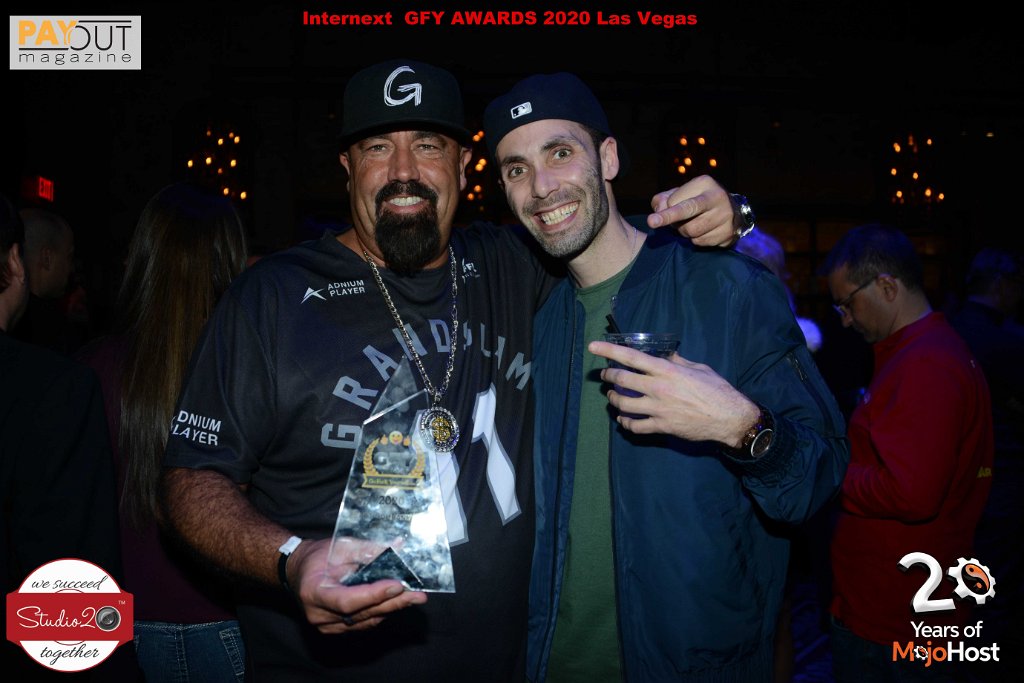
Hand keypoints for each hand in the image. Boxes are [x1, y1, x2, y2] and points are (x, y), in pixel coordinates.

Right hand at [289, 538, 427, 633]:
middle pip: (361, 614)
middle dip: (393, 603)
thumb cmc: (318, 556)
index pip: (347, 600)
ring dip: (392, 608)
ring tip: (414, 598)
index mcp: (314, 592)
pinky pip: (363, 623)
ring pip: (366, 621)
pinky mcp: (335, 629)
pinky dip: (381, 612)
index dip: (374, 595)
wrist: (298, 571)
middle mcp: (318, 615)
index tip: (397, 585)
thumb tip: (398, 546)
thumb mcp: (340, 546)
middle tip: (418, 596)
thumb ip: (368, 549)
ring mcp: (326, 626)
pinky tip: (398, 602)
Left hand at [589, 340, 758, 445]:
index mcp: (667, 370)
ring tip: (613, 396)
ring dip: (614, 399)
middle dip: (609, 376)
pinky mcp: (662, 426)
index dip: (609, 350)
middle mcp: (659, 388)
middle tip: (605, 375)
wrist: (729, 417)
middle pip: (622, 380)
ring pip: (624, 404)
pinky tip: (624, 420)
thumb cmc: (717, 390)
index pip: (631, 357)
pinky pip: (636, 426)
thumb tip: (666, 357)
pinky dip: (626, 423)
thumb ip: (678, 362)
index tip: (593, 346)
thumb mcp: (698, 368)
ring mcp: (658, 408)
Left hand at [648, 174, 737, 247]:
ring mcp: (725, 215)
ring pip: (692, 231)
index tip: (657, 217)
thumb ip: (664, 200)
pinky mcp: (728, 232)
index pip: (677, 199)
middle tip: (652, 222)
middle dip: (669, 217)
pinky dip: (696, 239)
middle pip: (687, 212)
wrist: (731, 211)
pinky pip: (701, 242)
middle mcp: (717, 197)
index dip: (666, 211)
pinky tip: (702, 231)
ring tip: (690, 224)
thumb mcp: (680, 194)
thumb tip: (659, 211)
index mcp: (704, 183)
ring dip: (684, 231)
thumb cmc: (696, 201)